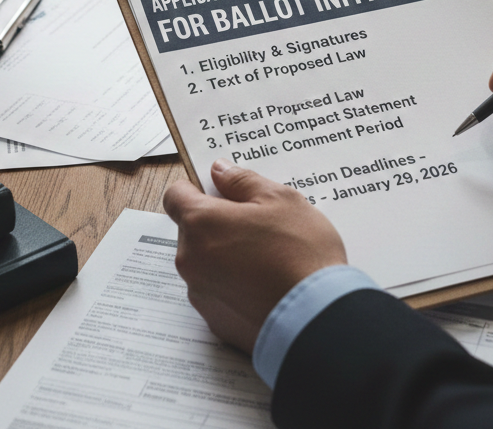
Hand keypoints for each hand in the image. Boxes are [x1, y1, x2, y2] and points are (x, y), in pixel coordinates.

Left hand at [164, 159, 346, 353]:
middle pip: (192, 231)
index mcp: (201, 223)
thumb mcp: (280, 199)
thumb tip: (219, 171)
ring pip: (204, 263)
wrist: (317, 318)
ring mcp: (200, 294)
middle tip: (257, 226)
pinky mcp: (215, 322)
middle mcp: (191, 260)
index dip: (196, 190)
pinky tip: (265, 285)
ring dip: (224, 256)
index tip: (220, 193)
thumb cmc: (300, 253)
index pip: (175, 196)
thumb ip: (242, 181)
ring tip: (266, 259)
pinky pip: (217, 293)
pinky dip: (233, 286)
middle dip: (217, 224)